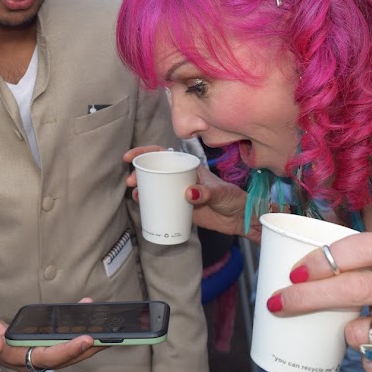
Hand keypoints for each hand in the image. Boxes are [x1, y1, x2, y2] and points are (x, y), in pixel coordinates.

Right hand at [0, 302, 102, 371]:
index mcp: (15, 357)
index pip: (47, 357)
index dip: (69, 350)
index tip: (87, 339)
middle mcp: (29, 358)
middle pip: (65, 358)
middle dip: (89, 349)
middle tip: (111, 336)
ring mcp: (35, 352)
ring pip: (68, 351)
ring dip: (89, 341)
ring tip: (108, 327)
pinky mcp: (39, 344)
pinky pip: (62, 339)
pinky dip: (76, 327)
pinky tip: (85, 310)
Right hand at [124, 146, 252, 239]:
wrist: (240, 218)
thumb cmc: (232, 198)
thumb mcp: (219, 192)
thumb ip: (205, 193)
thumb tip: (188, 194)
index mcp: (188, 166)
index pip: (163, 154)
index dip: (145, 153)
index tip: (131, 157)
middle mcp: (181, 178)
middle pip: (155, 171)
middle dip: (139, 173)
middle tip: (131, 182)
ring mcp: (179, 193)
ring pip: (156, 188)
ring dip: (143, 190)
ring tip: (136, 195)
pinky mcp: (180, 209)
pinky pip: (162, 205)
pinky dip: (151, 206)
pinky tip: (144, 209)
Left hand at [267, 232, 371, 371]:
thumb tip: (307, 259)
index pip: (364, 247)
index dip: (324, 259)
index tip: (294, 271)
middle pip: (355, 290)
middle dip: (306, 297)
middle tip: (278, 302)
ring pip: (361, 333)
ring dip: (345, 334)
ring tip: (361, 329)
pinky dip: (367, 361)